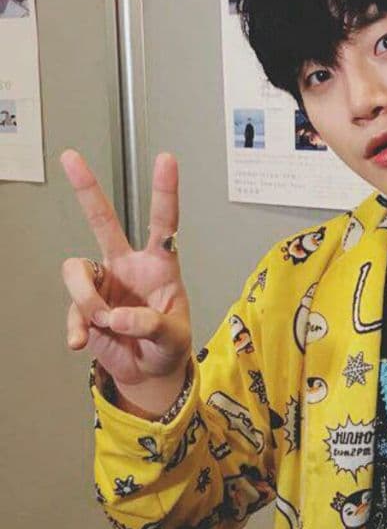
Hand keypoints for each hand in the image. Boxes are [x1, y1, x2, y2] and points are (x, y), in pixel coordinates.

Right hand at [60, 150, 191, 387]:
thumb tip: (116, 316)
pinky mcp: (84, 306)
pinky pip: (71, 309)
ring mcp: (102, 283)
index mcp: (160, 264)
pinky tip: (82, 343)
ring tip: (104, 324)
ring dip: (86, 300)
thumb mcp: (174, 337)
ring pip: (76, 271)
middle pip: (104, 221)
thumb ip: (151, 325)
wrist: (149, 371)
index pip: (163, 223)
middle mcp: (127, 265)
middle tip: (70, 157)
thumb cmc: (169, 345)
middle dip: (87, 189)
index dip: (165, 191)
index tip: (166, 159)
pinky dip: (76, 327)